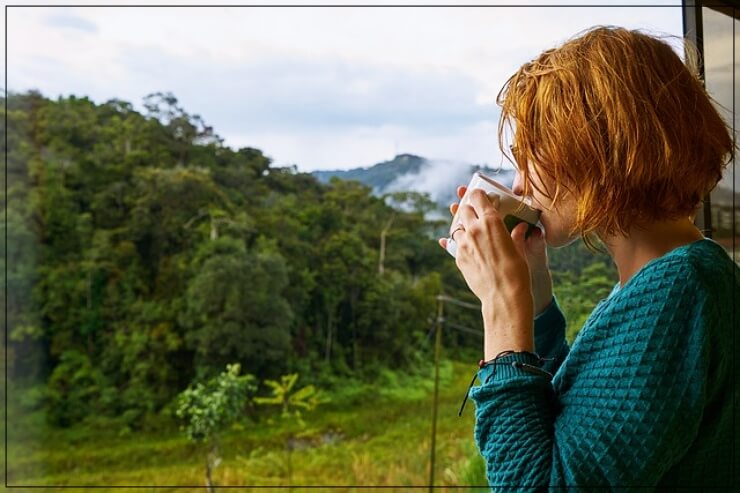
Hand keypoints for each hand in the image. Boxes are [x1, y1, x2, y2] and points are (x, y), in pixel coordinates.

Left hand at [440, 186, 553, 316]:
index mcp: (491, 221)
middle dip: (469, 210)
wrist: (503, 296)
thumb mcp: (520, 249)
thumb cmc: (517, 272)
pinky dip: (460, 243)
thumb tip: (521, 228)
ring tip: (472, 232)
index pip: (477, 196)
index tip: (480, 196)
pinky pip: (454, 245)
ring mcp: (463, 243)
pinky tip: (467, 247)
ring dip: (463, 227)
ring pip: (456, 227)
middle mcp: (474, 229)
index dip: (478, 194)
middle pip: (463, 209)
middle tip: (476, 214)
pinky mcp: (458, 257)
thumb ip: (516, 235)